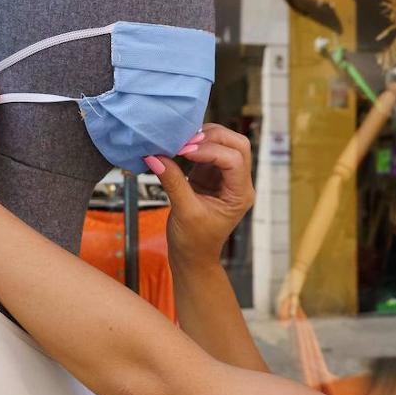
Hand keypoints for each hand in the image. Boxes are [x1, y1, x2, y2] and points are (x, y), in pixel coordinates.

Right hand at [144, 124, 254, 266]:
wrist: (192, 257)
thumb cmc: (194, 242)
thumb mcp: (184, 212)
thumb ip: (172, 182)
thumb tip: (155, 156)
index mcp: (240, 194)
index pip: (234, 160)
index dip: (211, 150)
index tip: (185, 151)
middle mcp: (238, 183)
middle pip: (237, 145)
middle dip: (213, 137)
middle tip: (185, 140)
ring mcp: (225, 177)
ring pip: (225, 144)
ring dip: (204, 137)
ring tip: (180, 142)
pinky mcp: (211, 174)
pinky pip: (208, 151)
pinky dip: (195, 144)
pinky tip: (179, 146)